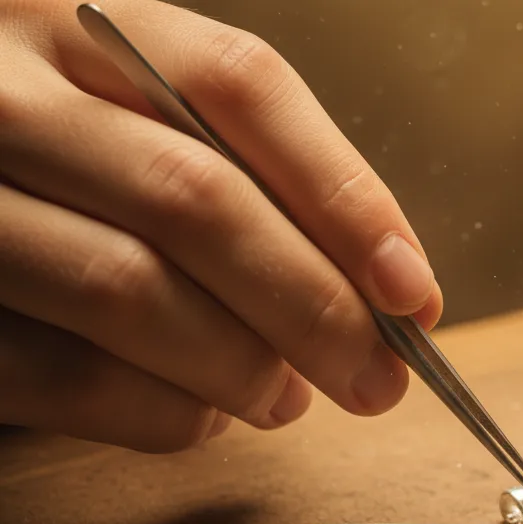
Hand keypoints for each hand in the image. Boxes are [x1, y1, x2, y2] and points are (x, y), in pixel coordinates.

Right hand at [0, 0, 441, 451]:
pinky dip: (161, 413)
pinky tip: (204, 416)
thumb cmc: (66, 175)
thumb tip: (380, 294)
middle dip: (313, 306)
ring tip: (288, 401)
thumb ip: (234, 174)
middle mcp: (0, 92)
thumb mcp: (134, 125)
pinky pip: (65, 375)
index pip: (241, 87)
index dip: (346, 197)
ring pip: (127, 290)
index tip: (412, 291)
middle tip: (378, 381)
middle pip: (194, 196)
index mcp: (76, 22)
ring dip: (241, 368)